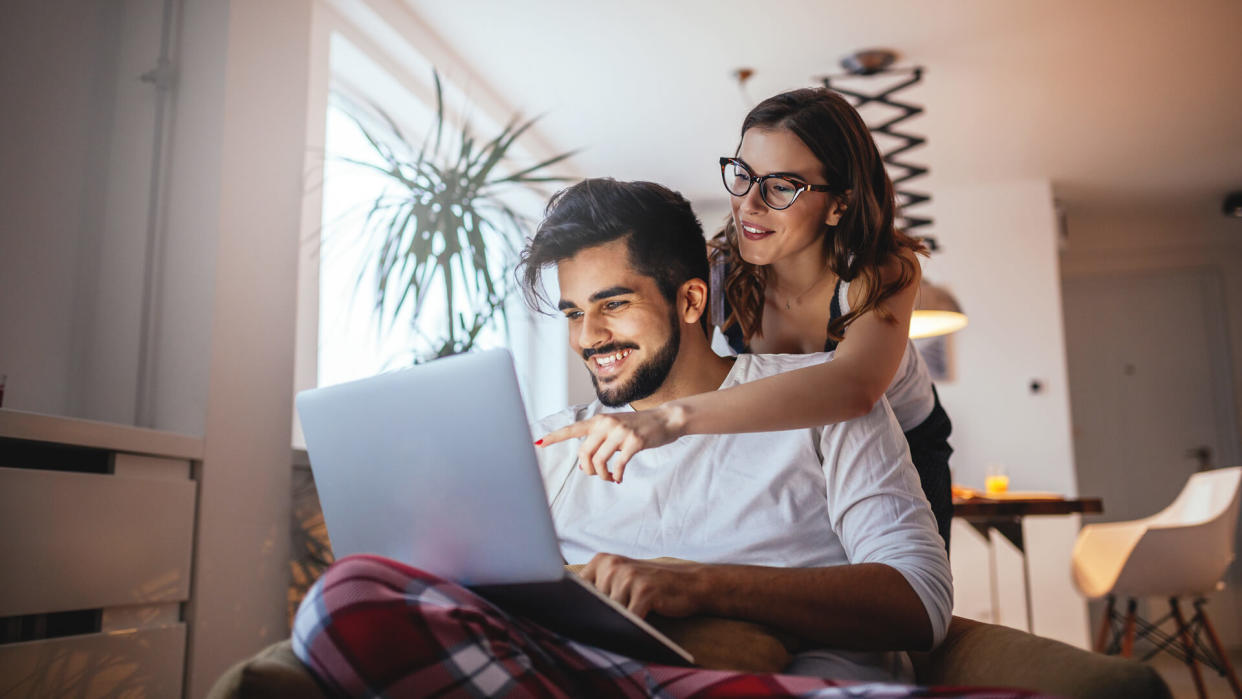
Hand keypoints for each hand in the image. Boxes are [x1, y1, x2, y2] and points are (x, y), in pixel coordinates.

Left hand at [537, 404, 687, 483]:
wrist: (665, 419)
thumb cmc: (638, 426)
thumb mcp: (616, 426)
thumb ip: (600, 438)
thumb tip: (587, 462)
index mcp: (599, 420)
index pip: (572, 429)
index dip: (555, 437)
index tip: (539, 442)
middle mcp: (607, 424)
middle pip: (584, 453)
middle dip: (587, 469)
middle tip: (598, 475)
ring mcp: (621, 432)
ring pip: (599, 461)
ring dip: (602, 475)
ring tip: (610, 478)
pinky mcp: (634, 442)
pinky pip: (618, 465)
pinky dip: (617, 475)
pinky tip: (620, 478)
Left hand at [579, 554, 703, 617]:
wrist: (690, 583)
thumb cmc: (652, 586)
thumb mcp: (622, 580)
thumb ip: (598, 590)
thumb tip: (572, 614)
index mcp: (602, 560)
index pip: (576, 590)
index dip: (577, 607)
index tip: (576, 620)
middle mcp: (613, 564)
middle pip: (592, 604)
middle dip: (600, 618)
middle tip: (611, 625)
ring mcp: (629, 576)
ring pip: (610, 614)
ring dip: (618, 624)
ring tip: (629, 625)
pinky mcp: (644, 591)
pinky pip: (629, 619)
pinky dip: (632, 629)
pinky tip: (638, 630)